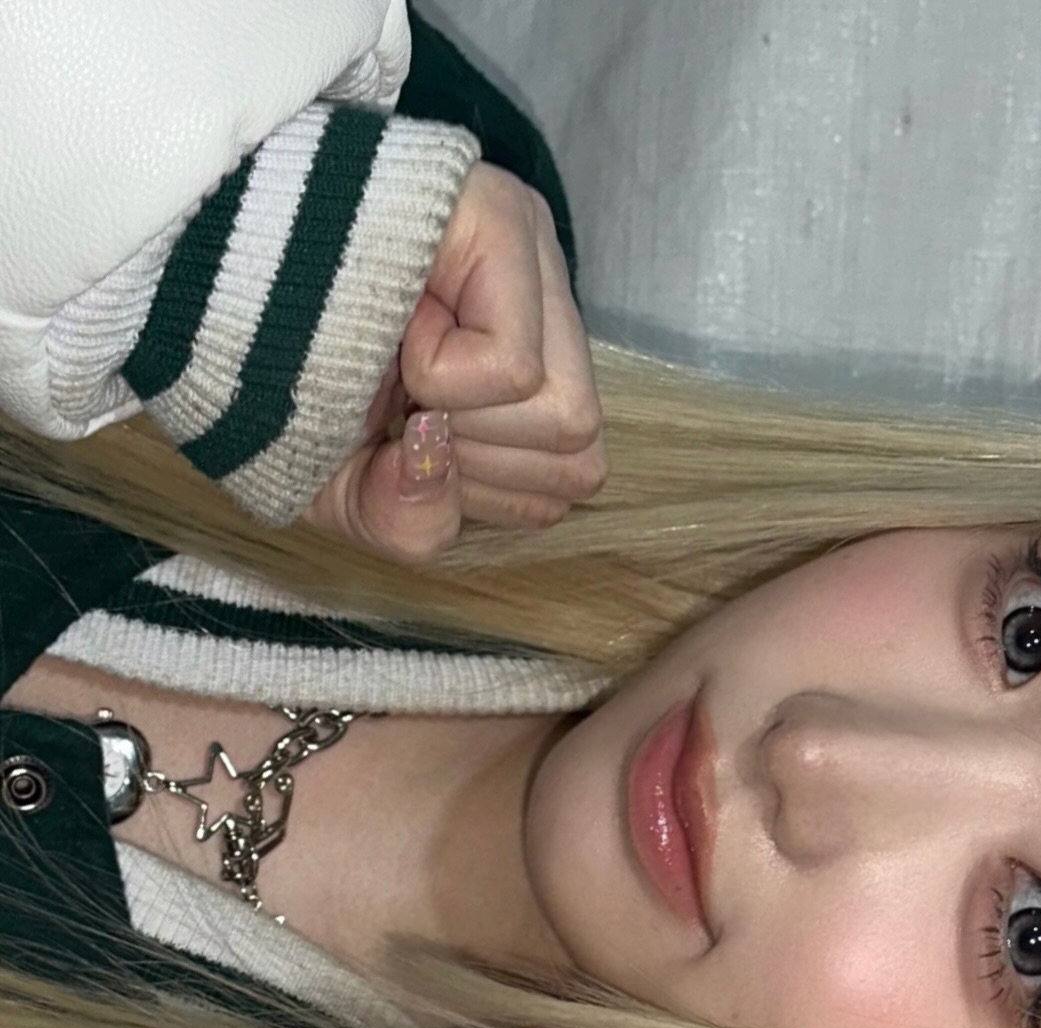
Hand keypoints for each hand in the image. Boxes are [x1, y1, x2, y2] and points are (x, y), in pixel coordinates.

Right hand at [301, 164, 606, 564]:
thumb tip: (437, 463)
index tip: (400, 441)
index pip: (565, 481)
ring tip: (391, 354)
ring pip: (561, 419)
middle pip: (579, 461)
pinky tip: (392, 320)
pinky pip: (512, 369)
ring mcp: (535, 259)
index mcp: (526, 372)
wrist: (191, 281)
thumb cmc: (275, 382)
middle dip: (476, 468)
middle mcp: (547, 312)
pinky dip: (438, 374)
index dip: (478, 495)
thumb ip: (410, 524)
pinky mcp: (508, 221)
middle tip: (397, 401)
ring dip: (458, 420)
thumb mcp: (344, 492)